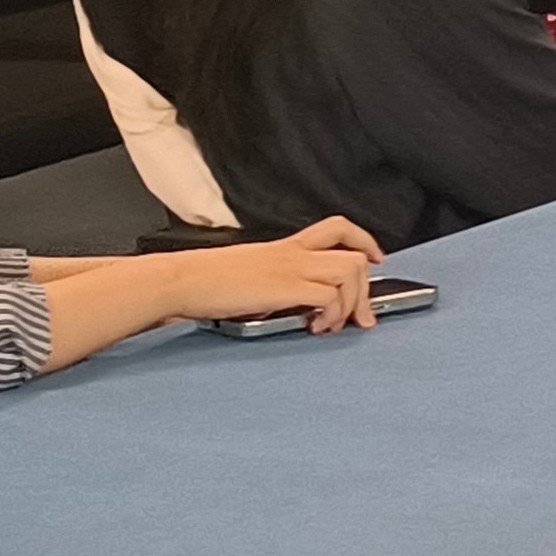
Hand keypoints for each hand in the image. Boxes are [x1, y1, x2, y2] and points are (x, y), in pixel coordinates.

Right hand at [162, 220, 380, 333]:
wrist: (181, 280)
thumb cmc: (205, 280)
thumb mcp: (249, 271)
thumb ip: (276, 280)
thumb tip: (295, 303)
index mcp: (285, 247)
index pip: (337, 229)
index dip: (364, 241)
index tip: (374, 259)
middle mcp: (294, 254)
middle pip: (354, 255)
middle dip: (367, 289)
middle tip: (363, 315)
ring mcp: (291, 269)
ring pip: (350, 271)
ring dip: (351, 302)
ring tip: (333, 324)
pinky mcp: (285, 288)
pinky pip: (329, 296)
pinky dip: (332, 314)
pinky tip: (315, 326)